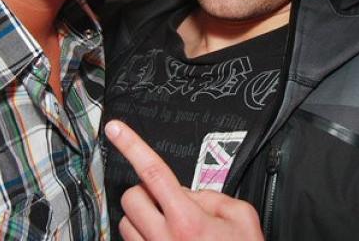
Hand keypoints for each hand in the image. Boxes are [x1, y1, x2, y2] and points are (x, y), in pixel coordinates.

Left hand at [104, 120, 263, 240]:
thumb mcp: (242, 218)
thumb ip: (214, 195)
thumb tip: (189, 192)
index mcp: (187, 219)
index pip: (153, 171)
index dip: (131, 145)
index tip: (115, 128)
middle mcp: (164, 239)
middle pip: (132, 196)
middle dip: (146, 192)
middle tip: (169, 200)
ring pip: (126, 222)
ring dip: (143, 217)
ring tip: (169, 227)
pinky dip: (143, 238)